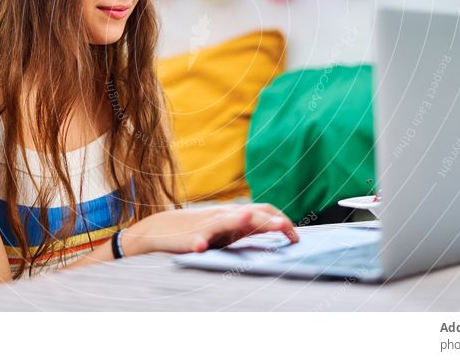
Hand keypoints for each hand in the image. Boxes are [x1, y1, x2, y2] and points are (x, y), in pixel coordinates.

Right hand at [121, 203, 298, 255]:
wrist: (164, 230)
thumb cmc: (201, 231)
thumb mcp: (228, 229)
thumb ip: (249, 228)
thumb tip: (277, 228)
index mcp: (236, 215)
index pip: (264, 211)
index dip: (282, 221)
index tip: (295, 237)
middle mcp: (225, 216)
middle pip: (251, 214)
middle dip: (268, 221)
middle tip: (287, 229)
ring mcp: (208, 226)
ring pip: (225, 220)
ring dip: (238, 220)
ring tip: (250, 219)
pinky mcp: (190, 237)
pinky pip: (195, 239)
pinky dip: (198, 243)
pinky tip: (200, 247)